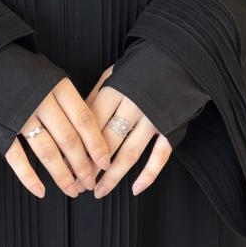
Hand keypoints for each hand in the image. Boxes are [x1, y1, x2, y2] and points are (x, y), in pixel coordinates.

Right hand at [2, 76, 110, 198]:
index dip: (97, 145)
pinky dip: (28, 177)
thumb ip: (69, 100)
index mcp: (57, 86)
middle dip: (82, 166)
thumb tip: (92, 131)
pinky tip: (40, 191)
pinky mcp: (2, 128)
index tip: (105, 164)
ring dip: (62, 175)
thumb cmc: (23, 72)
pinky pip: (16, 157)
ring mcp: (20, 116)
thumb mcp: (51, 76)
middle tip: (90, 183)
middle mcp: (41, 101)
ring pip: (47, 151)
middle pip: (69, 140)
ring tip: (72, 191)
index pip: (84, 121)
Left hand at [80, 66, 172, 197]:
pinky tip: (135, 189)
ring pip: (130, 153)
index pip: (91, 126)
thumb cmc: (139, 67)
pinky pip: (160, 156)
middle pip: (107, 143)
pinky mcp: (171, 128)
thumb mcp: (112, 75)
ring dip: (113, 177)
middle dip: (91, 167)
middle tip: (80, 184)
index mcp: (115, 91)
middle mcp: (134, 106)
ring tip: (99, 191)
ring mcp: (154, 119)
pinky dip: (148, 175)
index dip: (78, 148)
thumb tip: (74, 126)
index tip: (67, 165)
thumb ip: (94, 98)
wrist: (178, 54)